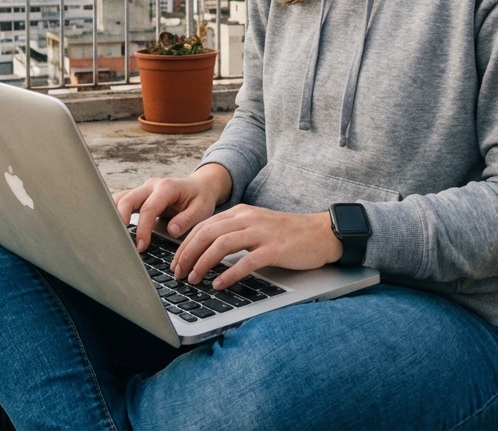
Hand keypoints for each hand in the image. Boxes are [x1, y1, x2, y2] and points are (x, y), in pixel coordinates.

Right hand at [112, 163, 232, 251]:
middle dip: (120, 221)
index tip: (141, 247)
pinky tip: (113, 228)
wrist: (199, 186)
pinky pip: (122, 201)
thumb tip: (171, 231)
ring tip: (112, 236)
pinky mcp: (139, 195)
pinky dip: (115, 213)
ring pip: (120, 198)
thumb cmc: (200, 198)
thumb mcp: (202, 209)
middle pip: (127, 200)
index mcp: (167, 188)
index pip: (148, 208)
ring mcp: (143, 189)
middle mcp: (151, 185)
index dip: (143, 229)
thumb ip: (187, 220)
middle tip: (120, 243)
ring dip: (113, 216)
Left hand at [170, 204, 343, 289]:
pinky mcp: (274, 248)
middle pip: (207, 233)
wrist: (321, 233)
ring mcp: (261, 232)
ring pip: (221, 244)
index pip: (203, 226)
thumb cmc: (288, 234)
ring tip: (194, 279)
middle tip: (178, 274)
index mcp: (240, 213)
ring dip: (203, 263)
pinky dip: (229, 274)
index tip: (176, 263)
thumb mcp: (256, 227)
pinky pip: (246, 261)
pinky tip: (219, 285)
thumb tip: (207, 253)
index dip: (185, 245)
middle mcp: (247, 218)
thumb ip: (234, 234)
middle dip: (187, 255)